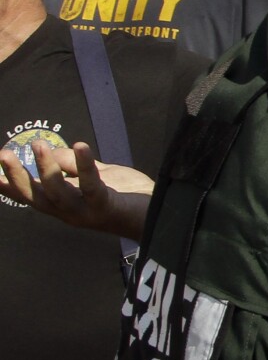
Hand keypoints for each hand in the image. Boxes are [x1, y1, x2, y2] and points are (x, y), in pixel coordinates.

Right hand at [0, 140, 152, 240]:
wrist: (159, 214)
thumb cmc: (129, 194)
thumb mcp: (99, 174)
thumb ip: (75, 165)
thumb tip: (51, 151)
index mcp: (66, 204)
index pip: (32, 196)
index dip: (10, 185)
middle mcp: (70, 212)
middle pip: (36, 197)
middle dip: (18, 176)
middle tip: (4, 154)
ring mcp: (86, 212)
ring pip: (57, 193)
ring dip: (46, 168)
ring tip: (38, 145)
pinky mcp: (105, 206)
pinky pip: (90, 185)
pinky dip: (83, 165)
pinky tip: (81, 145)